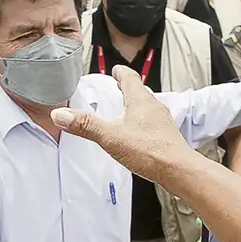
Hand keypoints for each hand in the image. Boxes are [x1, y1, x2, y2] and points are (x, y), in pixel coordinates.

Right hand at [51, 66, 194, 183]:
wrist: (178, 171)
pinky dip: (142, 125)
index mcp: (141, 101)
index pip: (130, 78)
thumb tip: (62, 115)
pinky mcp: (165, 138)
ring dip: (135, 107)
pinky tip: (136, 137)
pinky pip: (152, 125)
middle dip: (128, 89)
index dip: (121, 72)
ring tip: (125, 112)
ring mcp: (162, 123)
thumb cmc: (152, 152)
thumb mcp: (111, 137)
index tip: (115, 70)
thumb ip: (86, 126)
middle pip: (140, 92)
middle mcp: (154, 108)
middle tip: (118, 88)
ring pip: (147, 109)